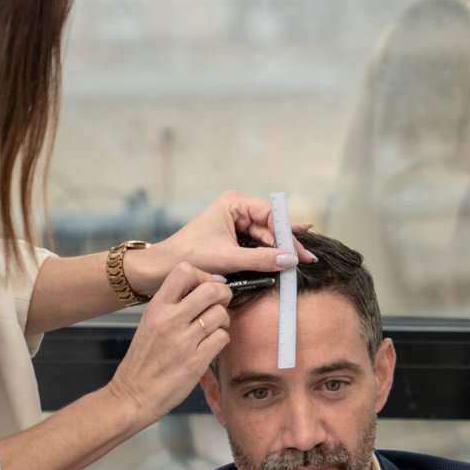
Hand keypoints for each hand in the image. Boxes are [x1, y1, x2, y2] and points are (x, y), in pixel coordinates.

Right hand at [104, 263, 231, 425]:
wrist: (133, 395)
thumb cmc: (143, 360)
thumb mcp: (149, 323)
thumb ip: (172, 305)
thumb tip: (203, 287)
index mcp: (156, 308)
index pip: (184, 271)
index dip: (202, 276)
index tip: (204, 287)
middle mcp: (169, 321)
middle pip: (211, 289)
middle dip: (223, 294)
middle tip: (220, 304)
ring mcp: (183, 342)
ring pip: (221, 314)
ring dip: (223, 320)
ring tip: (214, 327)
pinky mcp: (195, 362)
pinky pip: (222, 338)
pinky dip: (221, 339)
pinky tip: (210, 345)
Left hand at [125, 191, 314, 293]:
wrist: (163, 267)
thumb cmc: (190, 256)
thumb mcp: (228, 258)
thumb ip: (260, 259)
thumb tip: (290, 260)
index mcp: (234, 202)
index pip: (269, 214)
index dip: (286, 233)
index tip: (298, 252)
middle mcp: (237, 207)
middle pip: (271, 224)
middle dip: (287, 243)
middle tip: (306, 259)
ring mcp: (237, 221)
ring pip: (267, 235)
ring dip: (280, 249)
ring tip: (300, 261)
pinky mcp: (235, 236)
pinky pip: (259, 243)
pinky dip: (270, 252)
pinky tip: (288, 255)